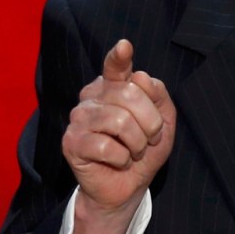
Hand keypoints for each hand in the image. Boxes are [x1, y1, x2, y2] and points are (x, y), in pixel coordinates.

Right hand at [61, 39, 175, 233]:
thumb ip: (158, 95)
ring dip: (137, 143)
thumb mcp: (163, 121)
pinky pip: (106, 146)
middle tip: (149, 139)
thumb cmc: (144, 149)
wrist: (128, 186)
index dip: (119, 57)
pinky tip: (118, 161)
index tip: (124, 47)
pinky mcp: (71, 141)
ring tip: (134, 152)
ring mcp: (78, 117)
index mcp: (114, 86)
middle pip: (129, 94)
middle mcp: (93, 96)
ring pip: (120, 120)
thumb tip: (139, 76)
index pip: (116, 66)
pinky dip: (122, 158)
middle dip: (150, 122)